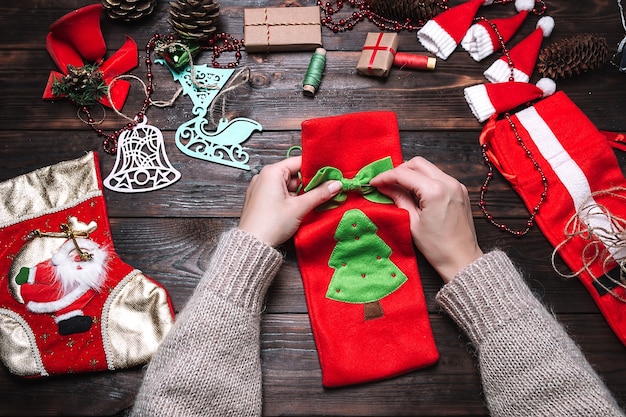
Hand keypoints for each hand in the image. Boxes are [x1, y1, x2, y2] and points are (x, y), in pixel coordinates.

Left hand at [239, 156, 341, 246]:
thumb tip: (336, 185)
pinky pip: (280, 194)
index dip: (316, 169)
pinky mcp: (260, 200)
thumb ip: (319, 194)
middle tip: (327, 190)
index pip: (298, 162)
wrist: (252, 245)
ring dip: (302, 194)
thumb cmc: (271, 224)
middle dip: (310, 184)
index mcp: (271, 172)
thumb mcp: (299, 207)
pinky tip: (302, 207)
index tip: (331, 175)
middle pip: (294, 175)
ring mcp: (261, 189)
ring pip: (288, 186)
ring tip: (317, 201)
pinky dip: (291, 199)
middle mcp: (264, 177)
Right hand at [370, 157, 482, 282]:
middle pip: (417, 163)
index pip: (404, 174)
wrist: (462, 259)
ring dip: (412, 174)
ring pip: (429, 168)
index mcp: (435, 191)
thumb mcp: (412, 222)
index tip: (374, 183)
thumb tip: (385, 187)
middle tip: (386, 183)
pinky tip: (415, 193)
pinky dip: (424, 180)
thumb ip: (399, 199)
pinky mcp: (460, 191)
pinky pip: (439, 177)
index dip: (385, 177)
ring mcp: (457, 185)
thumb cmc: (437, 247)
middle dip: (399, 170)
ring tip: (399, 188)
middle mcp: (449, 182)